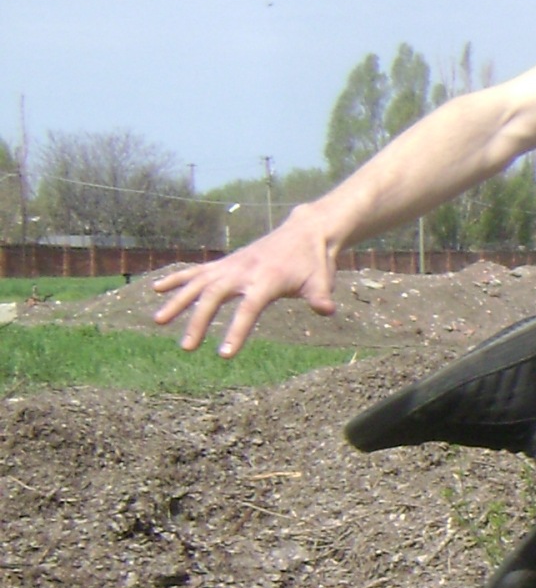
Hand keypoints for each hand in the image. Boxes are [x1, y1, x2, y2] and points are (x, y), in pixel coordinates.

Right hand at [150, 211, 339, 356]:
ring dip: (177, 301)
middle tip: (186, 348)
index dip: (236, 331)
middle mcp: (243, 271)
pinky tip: (156, 289)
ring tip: (158, 321)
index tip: (224, 355)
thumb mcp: (321, 280)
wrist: (304, 232)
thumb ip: (320, 297)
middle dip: (198, 321)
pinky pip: (197, 271)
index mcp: (266, 279)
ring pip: (198, 283)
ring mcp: (231, 265)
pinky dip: (177, 279)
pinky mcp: (225, 263)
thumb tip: (327, 311)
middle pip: (215, 297)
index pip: (248, 309)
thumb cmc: (313, 262)